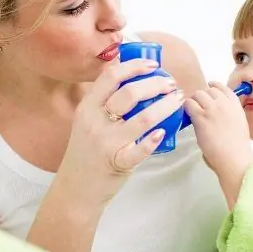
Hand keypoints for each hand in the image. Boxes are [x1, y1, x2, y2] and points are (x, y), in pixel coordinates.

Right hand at [57, 59, 183, 205]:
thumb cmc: (87, 151)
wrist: (75, 187)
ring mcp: (106, 143)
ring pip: (142, 118)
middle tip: (171, 84)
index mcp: (87, 107)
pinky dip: (152, 140)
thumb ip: (103, 101)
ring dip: (165, 106)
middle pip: (130, 93)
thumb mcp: (86, 120)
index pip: (111, 76)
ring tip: (177, 100)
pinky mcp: (117, 162)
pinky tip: (164, 132)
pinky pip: (139, 150)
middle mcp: (95, 121)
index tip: (153, 65)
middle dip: (156, 84)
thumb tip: (128, 75)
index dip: (134, 66)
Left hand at [184, 82, 252, 207]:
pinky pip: (188, 104)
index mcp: (235, 105)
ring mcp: (212, 109)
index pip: (223, 88)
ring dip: (193, 101)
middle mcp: (224, 103)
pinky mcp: (200, 117)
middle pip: (208, 90)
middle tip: (198, 107)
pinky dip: (186, 107)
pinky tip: (186, 115)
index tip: (209, 88)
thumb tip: (216, 114)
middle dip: (202, 96)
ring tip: (192, 111)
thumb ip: (229, 114)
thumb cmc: (237, 147)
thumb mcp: (239, 123)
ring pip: (198, 94)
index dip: (214, 87)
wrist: (234, 157)